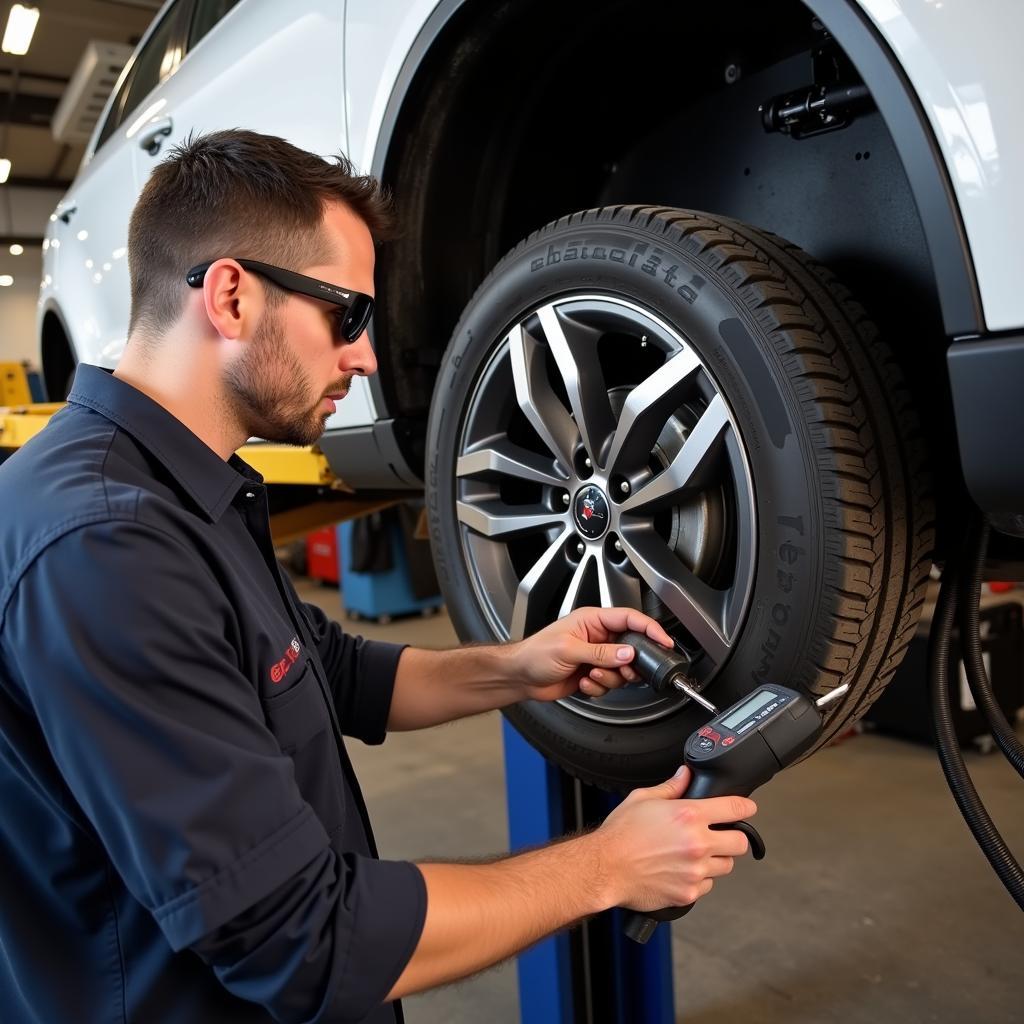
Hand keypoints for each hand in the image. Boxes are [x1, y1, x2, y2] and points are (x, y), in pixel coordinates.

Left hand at [510, 606, 673, 701]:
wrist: (521, 677)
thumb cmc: (535, 654)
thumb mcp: (569, 650)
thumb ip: (601, 653)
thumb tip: (627, 654)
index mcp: (593, 620)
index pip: (630, 619)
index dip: (650, 629)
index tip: (664, 642)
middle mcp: (598, 636)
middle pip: (632, 647)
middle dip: (628, 664)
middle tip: (621, 671)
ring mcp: (597, 656)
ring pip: (623, 670)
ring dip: (609, 678)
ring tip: (590, 675)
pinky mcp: (594, 673)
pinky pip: (610, 683)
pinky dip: (599, 687)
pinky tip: (583, 683)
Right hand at [592, 768, 756, 911]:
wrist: (605, 868)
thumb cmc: (620, 834)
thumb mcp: (643, 799)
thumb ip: (671, 787)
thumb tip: (685, 775)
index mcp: (689, 816)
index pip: (734, 809)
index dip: (746, 806)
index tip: (747, 807)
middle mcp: (697, 844)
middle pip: (740, 842)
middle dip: (733, 837)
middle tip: (719, 835)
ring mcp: (695, 871)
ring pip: (726, 866)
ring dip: (716, 859)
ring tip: (693, 854)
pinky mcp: (689, 893)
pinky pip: (708, 886)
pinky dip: (699, 879)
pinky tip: (681, 870)